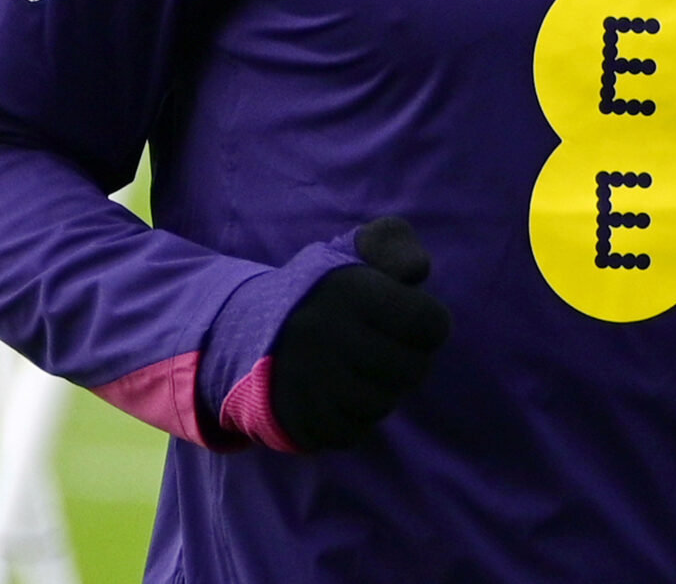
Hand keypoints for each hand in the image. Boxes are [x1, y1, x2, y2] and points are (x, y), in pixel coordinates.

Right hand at [267, 216, 451, 449]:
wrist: (244, 330)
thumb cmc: (320, 290)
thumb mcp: (354, 249)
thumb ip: (395, 243)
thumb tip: (417, 272)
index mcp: (348, 289)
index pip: (429, 323)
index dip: (430, 325)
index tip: (411, 321)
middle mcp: (325, 334)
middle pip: (411, 370)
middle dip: (409, 361)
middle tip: (386, 350)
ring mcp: (308, 379)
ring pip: (382, 403)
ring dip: (381, 391)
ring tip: (361, 371)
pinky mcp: (295, 416)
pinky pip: (352, 432)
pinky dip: (354, 418)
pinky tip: (340, 395)